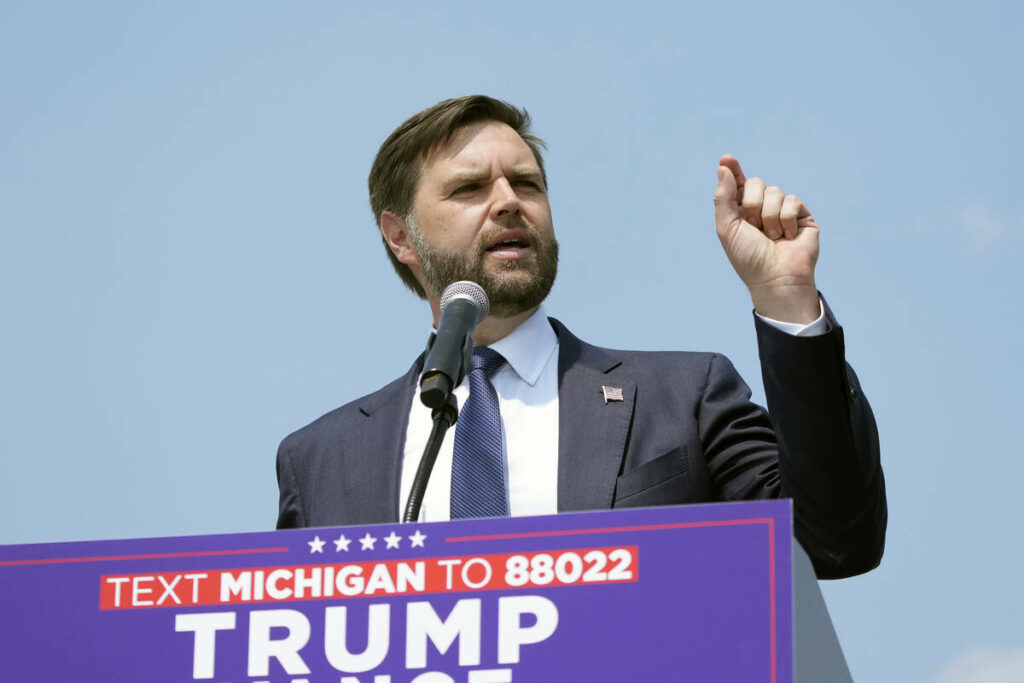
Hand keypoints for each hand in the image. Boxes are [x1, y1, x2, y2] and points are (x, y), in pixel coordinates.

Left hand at [713, 155, 820, 323]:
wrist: (775, 277)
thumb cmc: (748, 257)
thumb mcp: (727, 227)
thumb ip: (724, 197)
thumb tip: (723, 166)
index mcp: (741, 211)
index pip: (738, 184)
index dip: (733, 170)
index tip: (726, 158)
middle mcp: (762, 208)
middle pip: (756, 183)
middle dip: (752, 205)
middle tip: (755, 228)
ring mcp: (782, 210)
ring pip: (775, 191)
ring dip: (769, 217)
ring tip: (772, 237)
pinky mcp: (801, 215)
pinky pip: (792, 201)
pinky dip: (786, 220)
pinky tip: (787, 236)